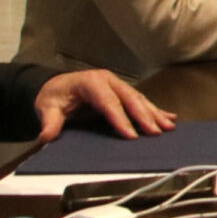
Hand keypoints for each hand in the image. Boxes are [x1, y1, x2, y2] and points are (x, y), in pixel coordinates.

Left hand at [33, 69, 174, 142]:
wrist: (56, 86)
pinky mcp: (122, 91)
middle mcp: (108, 81)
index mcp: (91, 82)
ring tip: (168, 127)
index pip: (108, 102)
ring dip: (154, 113)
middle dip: (144, 116)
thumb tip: (46, 136)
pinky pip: (141, 100)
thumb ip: (49, 121)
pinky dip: (155, 109)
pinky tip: (170, 117)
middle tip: (156, 132)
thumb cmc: (54, 97)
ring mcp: (118, 84)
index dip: (120, 119)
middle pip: (129, 99)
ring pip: (139, 99)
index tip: (131, 135)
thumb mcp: (46, 107)